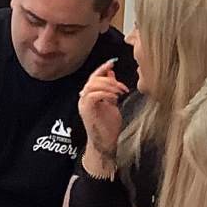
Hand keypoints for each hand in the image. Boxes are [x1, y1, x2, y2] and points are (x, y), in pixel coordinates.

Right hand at [78, 60, 129, 174]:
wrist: (105, 143)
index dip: (102, 68)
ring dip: (108, 86)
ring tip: (120, 91)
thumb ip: (110, 89)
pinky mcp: (86, 111)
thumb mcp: (112, 103)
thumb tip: (111, 73)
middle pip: (93, 79)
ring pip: (92, 86)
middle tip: (122, 86)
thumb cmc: (109, 127)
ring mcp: (83, 104)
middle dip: (109, 79)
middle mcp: (84, 98)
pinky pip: (93, 95)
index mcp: (90, 96)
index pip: (94, 77)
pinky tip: (114, 97)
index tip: (112, 62)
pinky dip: (104, 93)